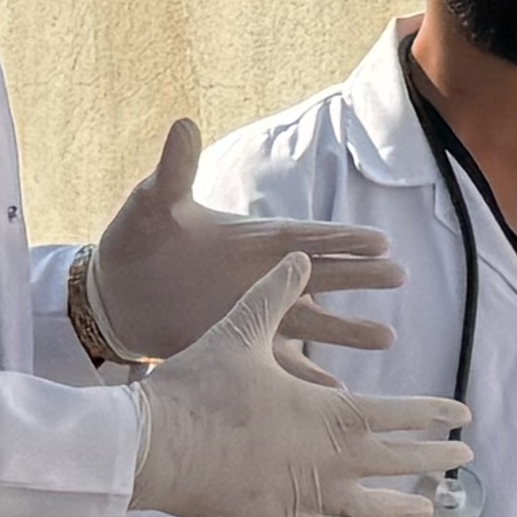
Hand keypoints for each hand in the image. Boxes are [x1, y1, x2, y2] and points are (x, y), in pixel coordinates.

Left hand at [89, 118, 408, 356]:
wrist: (115, 290)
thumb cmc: (137, 237)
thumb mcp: (155, 201)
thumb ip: (175, 169)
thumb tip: (183, 122)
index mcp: (254, 239)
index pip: (308, 236)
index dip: (343, 238)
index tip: (381, 240)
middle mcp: (264, 276)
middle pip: (324, 275)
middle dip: (361, 275)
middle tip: (401, 275)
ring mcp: (255, 313)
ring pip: (312, 323)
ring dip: (347, 331)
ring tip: (388, 338)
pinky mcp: (239, 344)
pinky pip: (278, 364)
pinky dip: (304, 378)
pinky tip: (335, 393)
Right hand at [126, 262, 470, 516]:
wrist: (154, 445)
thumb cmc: (198, 385)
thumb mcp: (240, 330)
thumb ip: (275, 296)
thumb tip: (299, 258)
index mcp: (331, 413)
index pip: (399, 413)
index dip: (434, 413)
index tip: (464, 416)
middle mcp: (331, 460)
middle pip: (396, 461)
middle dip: (433, 457)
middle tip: (464, 458)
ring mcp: (308, 497)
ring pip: (370, 507)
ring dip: (402, 506)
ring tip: (428, 506)